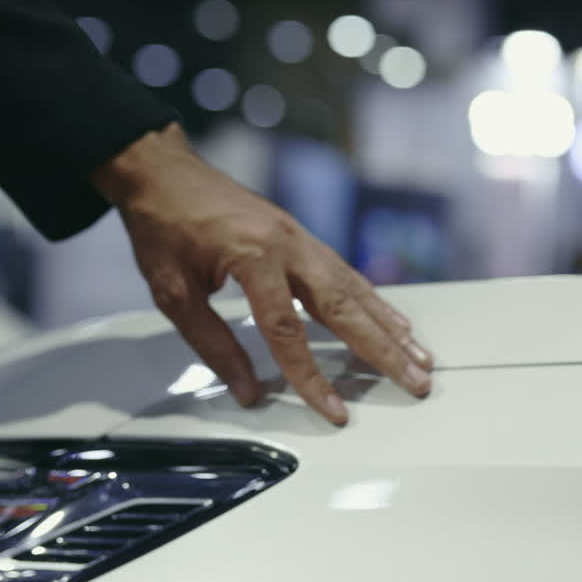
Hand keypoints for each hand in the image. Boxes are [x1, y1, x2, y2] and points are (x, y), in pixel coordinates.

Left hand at [90, 123, 433, 424]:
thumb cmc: (163, 224)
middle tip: (417, 381)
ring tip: (419, 356)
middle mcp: (288, 244)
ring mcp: (299, 237)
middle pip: (344, 308)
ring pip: (354, 289)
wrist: (162, 171)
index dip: (312, 377)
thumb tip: (247, 388)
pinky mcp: (300, 237)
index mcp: (254, 256)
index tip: (334, 410)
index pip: (288, 331)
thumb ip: (213, 343)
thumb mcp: (173, 292)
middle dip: (384, 350)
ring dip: (389, 327)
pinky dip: (373, 301)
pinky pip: (345, 274)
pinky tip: (392, 321)